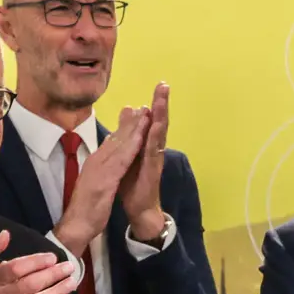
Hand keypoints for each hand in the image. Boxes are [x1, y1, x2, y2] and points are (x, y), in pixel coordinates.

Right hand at [53, 111, 149, 253]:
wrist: (76, 224)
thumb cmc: (85, 206)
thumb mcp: (93, 182)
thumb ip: (99, 168)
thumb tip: (103, 158)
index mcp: (95, 162)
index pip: (111, 141)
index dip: (123, 127)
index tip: (134, 114)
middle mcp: (97, 161)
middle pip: (116, 138)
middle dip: (130, 122)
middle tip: (142, 105)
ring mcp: (101, 169)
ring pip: (120, 145)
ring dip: (133, 129)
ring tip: (144, 113)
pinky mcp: (106, 180)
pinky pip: (121, 161)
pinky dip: (131, 148)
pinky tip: (140, 138)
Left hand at [117, 83, 170, 241]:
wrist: (139, 208)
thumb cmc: (133, 183)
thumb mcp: (129, 156)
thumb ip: (130, 136)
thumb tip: (129, 114)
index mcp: (145, 145)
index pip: (151, 120)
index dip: (155, 103)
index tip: (159, 85)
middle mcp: (153, 149)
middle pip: (158, 122)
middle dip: (161, 103)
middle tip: (164, 85)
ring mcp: (154, 159)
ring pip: (158, 133)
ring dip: (160, 115)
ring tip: (162, 98)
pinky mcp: (152, 170)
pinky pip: (153, 151)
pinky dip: (154, 137)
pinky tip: (156, 126)